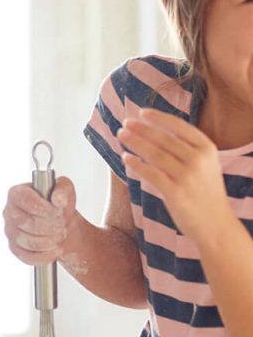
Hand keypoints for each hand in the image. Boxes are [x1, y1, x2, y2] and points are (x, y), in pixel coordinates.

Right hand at [3, 177, 76, 264]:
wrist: (60, 223)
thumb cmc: (57, 205)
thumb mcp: (64, 189)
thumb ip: (62, 189)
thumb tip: (58, 199)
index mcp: (16, 193)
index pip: (25, 200)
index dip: (43, 208)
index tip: (56, 211)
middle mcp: (9, 212)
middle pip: (28, 223)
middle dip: (50, 226)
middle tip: (61, 225)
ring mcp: (10, 232)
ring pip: (30, 242)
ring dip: (50, 241)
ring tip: (59, 235)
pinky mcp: (15, 249)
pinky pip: (29, 257)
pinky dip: (46, 255)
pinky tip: (54, 248)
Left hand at [117, 108, 230, 241]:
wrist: (215, 225)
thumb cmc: (204, 190)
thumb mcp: (205, 164)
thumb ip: (186, 147)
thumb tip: (153, 129)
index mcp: (207, 149)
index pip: (179, 126)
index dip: (159, 118)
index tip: (142, 112)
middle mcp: (199, 160)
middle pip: (164, 139)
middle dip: (142, 129)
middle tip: (125, 123)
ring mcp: (187, 176)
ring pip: (155, 154)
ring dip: (135, 142)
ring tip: (121, 134)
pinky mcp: (175, 193)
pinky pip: (150, 174)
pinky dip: (136, 164)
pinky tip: (125, 157)